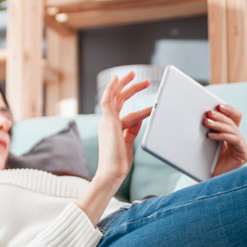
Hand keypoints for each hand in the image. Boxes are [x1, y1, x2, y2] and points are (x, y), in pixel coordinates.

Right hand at [93, 72, 152, 190]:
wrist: (112, 172)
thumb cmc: (119, 163)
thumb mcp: (128, 142)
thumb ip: (132, 130)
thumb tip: (139, 118)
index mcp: (111, 127)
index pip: (120, 107)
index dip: (129, 96)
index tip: (140, 88)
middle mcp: (107, 122)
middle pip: (117, 99)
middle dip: (128, 86)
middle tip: (138, 76)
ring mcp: (106, 121)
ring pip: (114, 97)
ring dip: (123, 84)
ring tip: (134, 74)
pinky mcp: (108, 122)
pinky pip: (107, 101)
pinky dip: (111, 89)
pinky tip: (116, 80)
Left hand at [205, 104, 246, 176]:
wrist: (209, 180)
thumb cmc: (206, 162)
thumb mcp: (205, 143)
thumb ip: (205, 131)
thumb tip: (194, 118)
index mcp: (231, 133)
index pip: (234, 117)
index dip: (228, 110)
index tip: (217, 105)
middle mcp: (238, 138)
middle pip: (232, 122)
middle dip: (220, 116)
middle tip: (208, 113)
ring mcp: (242, 145)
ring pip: (232, 130)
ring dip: (218, 125)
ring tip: (206, 122)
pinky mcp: (243, 153)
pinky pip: (234, 140)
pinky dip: (222, 136)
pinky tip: (211, 135)